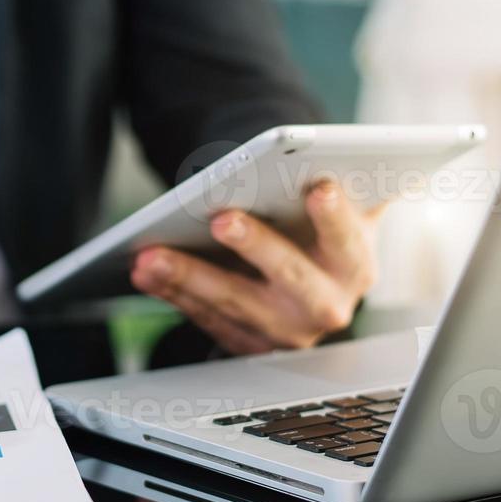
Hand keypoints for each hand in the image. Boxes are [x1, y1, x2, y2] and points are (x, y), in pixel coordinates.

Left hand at [131, 181, 381, 355]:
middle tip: (222, 219)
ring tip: (150, 255)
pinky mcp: (251, 345)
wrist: (311, 287)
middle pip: (289, 274)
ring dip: (189, 276)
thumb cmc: (316, 235)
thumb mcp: (338, 214)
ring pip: (235, 302)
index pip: (347, 239)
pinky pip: (208, 318)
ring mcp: (288, 331)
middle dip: (255, 245)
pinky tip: (146, 272)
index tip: (320, 187)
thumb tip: (317, 156)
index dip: (335, 216)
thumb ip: (337, 188)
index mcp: (354, 263)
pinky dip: (174, 294)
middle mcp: (327, 304)